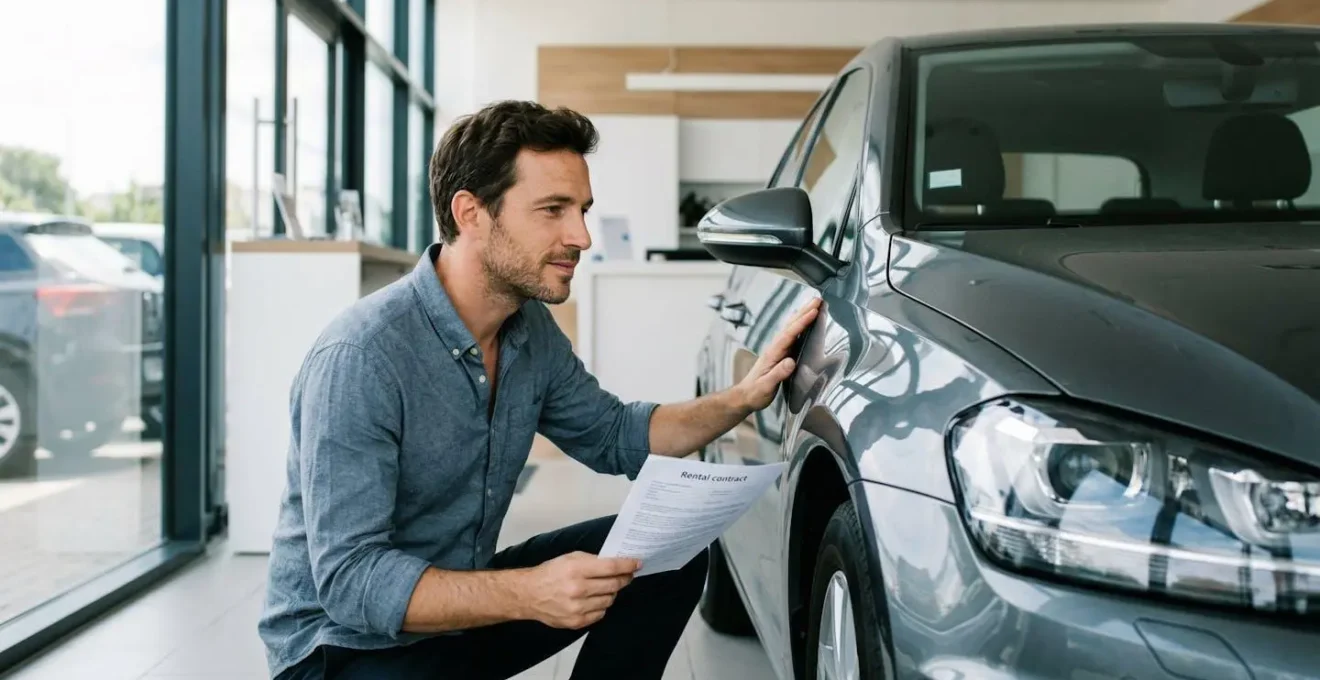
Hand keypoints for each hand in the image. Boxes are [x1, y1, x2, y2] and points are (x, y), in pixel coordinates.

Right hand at [521, 552, 640, 628]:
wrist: (529, 594)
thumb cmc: (550, 573)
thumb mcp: (570, 558)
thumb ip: (593, 560)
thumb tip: (617, 562)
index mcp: (576, 569)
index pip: (611, 567)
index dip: (627, 565)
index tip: (637, 563)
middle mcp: (577, 589)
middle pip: (613, 585)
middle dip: (624, 579)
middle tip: (627, 575)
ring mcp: (577, 608)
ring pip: (609, 600)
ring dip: (611, 593)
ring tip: (606, 588)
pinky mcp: (576, 622)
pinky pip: (600, 614)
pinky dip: (601, 606)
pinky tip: (594, 600)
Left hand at [734, 298, 821, 410]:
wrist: (745, 395)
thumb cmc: (756, 392)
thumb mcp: (766, 386)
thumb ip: (778, 374)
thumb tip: (791, 362)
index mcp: (773, 354)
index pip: (789, 334)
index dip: (801, 323)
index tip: (813, 312)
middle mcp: (775, 348)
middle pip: (790, 326)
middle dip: (804, 312)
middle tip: (818, 300)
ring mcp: (778, 350)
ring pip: (791, 328)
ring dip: (802, 315)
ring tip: (814, 304)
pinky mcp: (781, 354)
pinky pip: (792, 335)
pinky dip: (800, 325)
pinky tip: (805, 321)